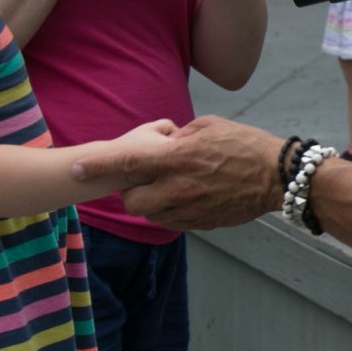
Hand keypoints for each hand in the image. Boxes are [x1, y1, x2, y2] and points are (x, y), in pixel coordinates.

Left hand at [72, 115, 279, 229]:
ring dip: (150, 203)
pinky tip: (184, 197)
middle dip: (129, 191)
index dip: (97, 166)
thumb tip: (165, 141)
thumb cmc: (246, 145)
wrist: (277, 177)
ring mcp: (189, 209)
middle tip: (141, 179)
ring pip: (150, 215)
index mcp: (177, 158)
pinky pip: (172, 223)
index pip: (126, 163)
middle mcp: (178, 187)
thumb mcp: (209, 126)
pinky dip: (170, 212)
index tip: (74, 168)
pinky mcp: (201, 223)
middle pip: (131, 201)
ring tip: (167, 186)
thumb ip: (179, 136)